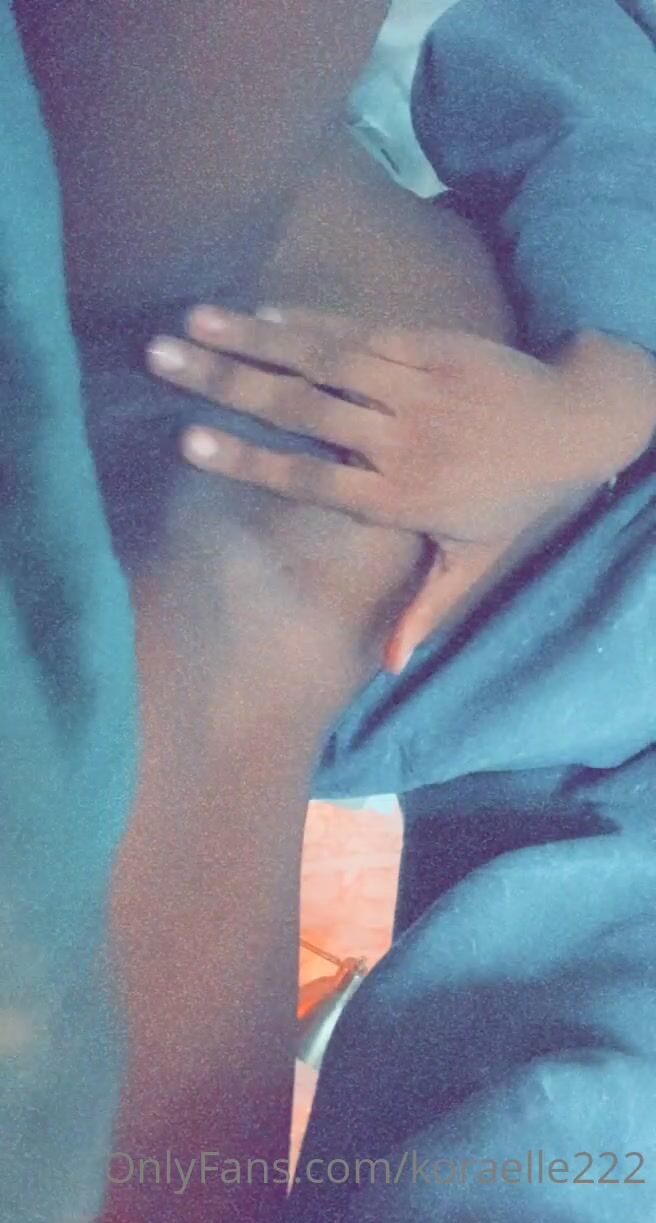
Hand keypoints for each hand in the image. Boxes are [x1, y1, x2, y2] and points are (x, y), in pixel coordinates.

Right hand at [147, 308, 653, 668]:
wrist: (577, 425)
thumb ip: (425, 608)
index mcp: (400, 499)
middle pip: (302, 411)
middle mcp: (400, 441)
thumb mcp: (474, 561)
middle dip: (226, 383)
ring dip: (253, 339)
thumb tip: (388, 666)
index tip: (188, 441)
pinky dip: (309, 322)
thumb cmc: (517, 499)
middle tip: (164, 362)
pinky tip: (260, 312)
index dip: (248, 459)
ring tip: (194, 323)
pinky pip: (361, 332)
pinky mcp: (433, 347)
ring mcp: (415, 388)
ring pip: (324, 361)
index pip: (310, 479)